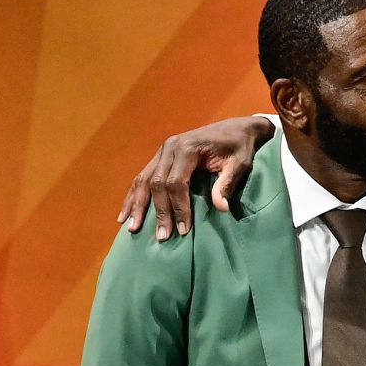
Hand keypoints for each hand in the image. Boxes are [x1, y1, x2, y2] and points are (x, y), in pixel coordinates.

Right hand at [118, 116, 274, 239]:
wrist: (235, 128)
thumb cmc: (239, 147)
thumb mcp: (239, 164)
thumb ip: (227, 184)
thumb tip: (221, 208)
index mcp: (188, 148)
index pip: (176, 182)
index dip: (179, 207)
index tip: (183, 229)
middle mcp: (170, 147)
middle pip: (157, 183)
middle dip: (159, 212)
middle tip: (162, 236)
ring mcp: (162, 151)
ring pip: (144, 181)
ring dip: (137, 205)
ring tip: (131, 228)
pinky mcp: (160, 157)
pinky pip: (143, 177)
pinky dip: (134, 196)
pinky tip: (125, 213)